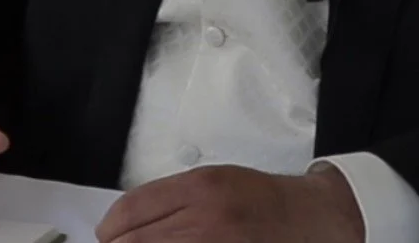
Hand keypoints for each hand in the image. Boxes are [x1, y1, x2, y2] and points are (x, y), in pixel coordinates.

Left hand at [94, 164, 364, 242]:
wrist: (313, 218)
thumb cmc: (261, 200)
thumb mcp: (213, 182)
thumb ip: (169, 200)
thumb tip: (121, 226)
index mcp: (201, 187)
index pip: (131, 210)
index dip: (109, 229)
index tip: (104, 236)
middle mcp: (208, 219)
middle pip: (136, 242)